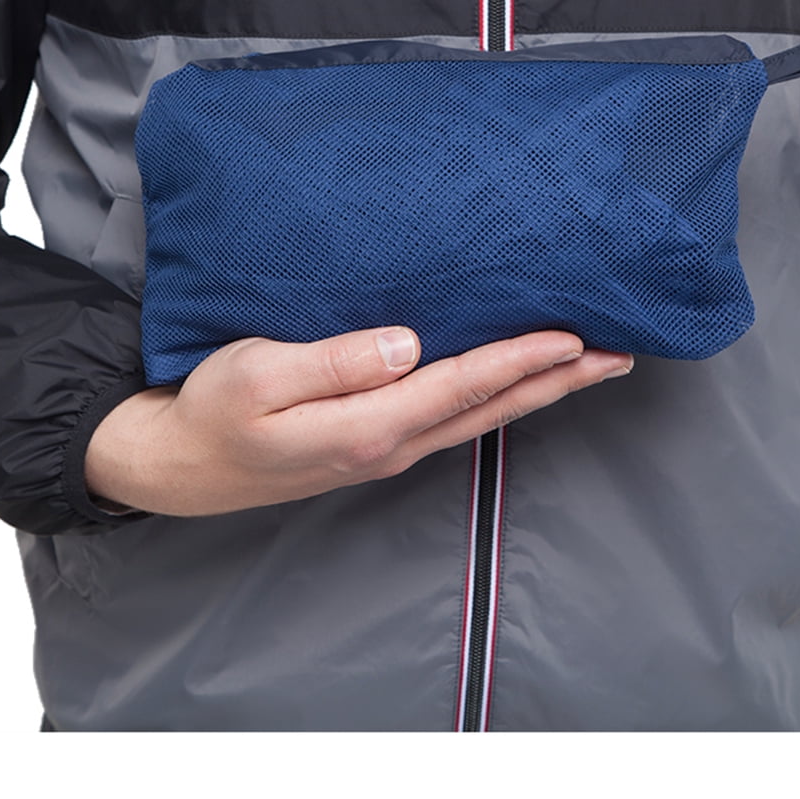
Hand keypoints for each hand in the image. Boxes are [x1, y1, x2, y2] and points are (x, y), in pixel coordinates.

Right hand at [84, 325, 634, 516]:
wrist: (180, 465)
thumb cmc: (212, 411)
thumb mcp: (259, 376)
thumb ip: (336, 361)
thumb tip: (407, 344)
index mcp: (366, 427)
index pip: (462, 385)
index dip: (521, 358)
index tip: (573, 334)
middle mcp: (389, 445)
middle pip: (491, 408)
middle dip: (558, 380)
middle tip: (619, 353)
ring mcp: (386, 450)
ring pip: (480, 417)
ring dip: (539, 390)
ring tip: (590, 363)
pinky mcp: (375, 443)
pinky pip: (455, 417)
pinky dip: (499, 396)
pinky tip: (516, 379)